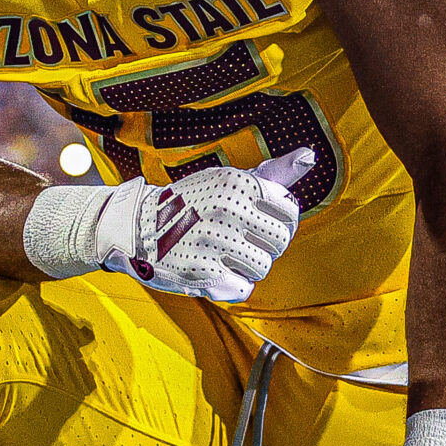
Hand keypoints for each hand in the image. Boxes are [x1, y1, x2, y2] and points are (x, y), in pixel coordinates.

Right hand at [99, 148, 310, 302]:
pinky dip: (231, 285)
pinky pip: (244, 289)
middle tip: (237, 239)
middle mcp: (228, 209)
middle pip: (280, 242)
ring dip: (246, 266)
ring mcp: (214, 242)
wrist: (135, 226)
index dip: (275, 220)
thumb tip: (310, 157)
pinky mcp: (202, 274)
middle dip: (264, 245)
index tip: (255, 220)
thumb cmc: (192, 203)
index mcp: (238, 183)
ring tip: (221, 253)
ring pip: (263, 267)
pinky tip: (213, 269)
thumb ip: (273, 175)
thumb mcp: (229, 181)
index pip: (290, 211)